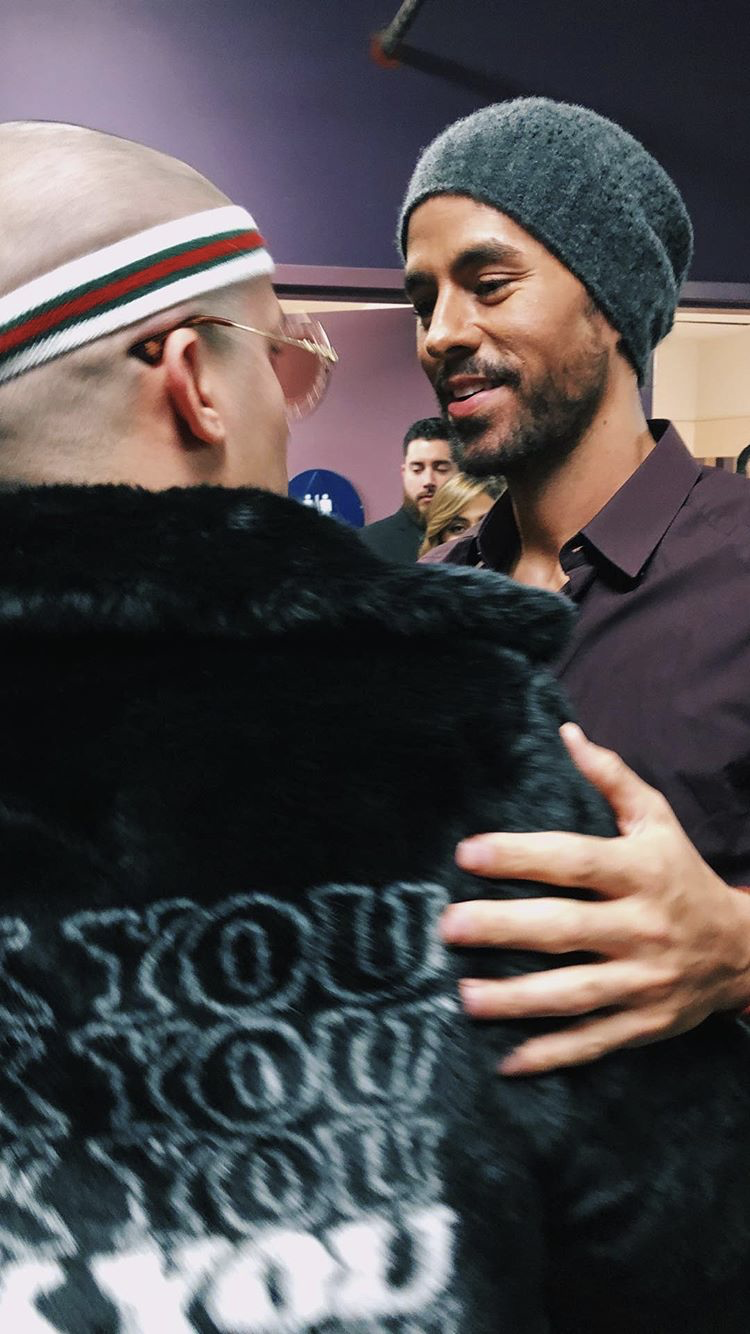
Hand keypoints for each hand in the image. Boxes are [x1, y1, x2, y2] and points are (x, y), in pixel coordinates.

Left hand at [441, 723, 749, 1075]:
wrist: (746, 951)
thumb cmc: (684, 875)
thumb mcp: (658, 821)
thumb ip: (612, 778)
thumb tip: (568, 732)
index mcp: (640, 872)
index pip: (574, 861)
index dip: (520, 856)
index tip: (467, 852)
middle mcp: (642, 928)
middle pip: (563, 928)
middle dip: (503, 928)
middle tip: (448, 926)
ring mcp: (644, 981)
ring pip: (573, 992)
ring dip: (516, 999)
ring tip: (463, 996)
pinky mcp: (643, 1023)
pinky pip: (593, 1041)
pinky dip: (551, 1055)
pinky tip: (506, 1062)